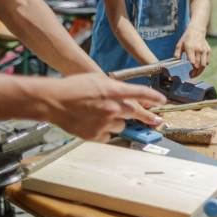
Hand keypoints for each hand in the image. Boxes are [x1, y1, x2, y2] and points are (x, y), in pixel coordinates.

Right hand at [47, 73, 166, 140]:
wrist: (53, 100)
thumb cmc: (72, 87)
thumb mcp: (97, 80)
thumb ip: (114, 87)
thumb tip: (125, 94)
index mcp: (113, 90)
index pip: (140, 93)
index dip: (153, 97)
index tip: (163, 101)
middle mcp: (112, 107)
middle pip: (135, 113)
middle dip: (145, 117)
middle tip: (155, 121)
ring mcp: (104, 122)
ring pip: (121, 125)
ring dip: (117, 122)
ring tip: (102, 115)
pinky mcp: (95, 134)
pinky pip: (108, 136)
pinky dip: (105, 131)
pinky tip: (94, 123)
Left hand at [174, 29, 210, 75]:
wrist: (196, 30)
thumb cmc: (186, 38)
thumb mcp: (179, 45)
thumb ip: (177, 55)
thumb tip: (174, 65)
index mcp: (190, 48)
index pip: (192, 62)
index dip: (189, 70)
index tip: (186, 74)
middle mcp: (198, 49)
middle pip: (198, 65)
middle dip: (194, 73)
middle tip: (190, 76)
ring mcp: (204, 50)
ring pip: (203, 65)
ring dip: (199, 72)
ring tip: (195, 74)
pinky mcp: (208, 51)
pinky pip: (207, 62)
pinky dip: (203, 66)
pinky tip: (199, 67)